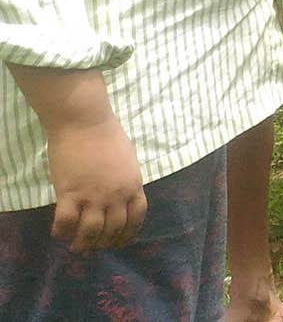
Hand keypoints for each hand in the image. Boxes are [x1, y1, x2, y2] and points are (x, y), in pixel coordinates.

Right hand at [47, 117, 145, 250]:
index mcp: (133, 185)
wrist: (85, 122)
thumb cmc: (107, 136)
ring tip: (76, 247)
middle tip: (93, 246)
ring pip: (91, 231)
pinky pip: (65, 221)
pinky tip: (58, 232)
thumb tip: (119, 199)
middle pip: (113, 229)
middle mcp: (116, 195)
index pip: (136, 218)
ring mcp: (93, 195)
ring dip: (83, 243)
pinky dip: (61, 231)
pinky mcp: (70, 193)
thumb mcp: (127, 162)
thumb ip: (124, 182)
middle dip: (104, 242)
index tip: (118, 243)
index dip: (128, 234)